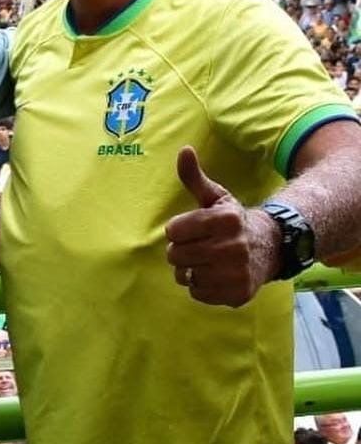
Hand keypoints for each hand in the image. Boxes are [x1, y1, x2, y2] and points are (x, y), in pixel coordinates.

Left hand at [164, 147, 277, 306]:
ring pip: (185, 276)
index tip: (194, 228)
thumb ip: (194, 177)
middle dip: (181, 250)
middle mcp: (233, 247)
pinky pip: (197, 293)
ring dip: (189, 269)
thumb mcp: (215, 197)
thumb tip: (184, 149)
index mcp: (225, 219)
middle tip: (198, 246)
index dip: (179, 230)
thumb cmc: (232, 221)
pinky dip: (201, 286)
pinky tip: (214, 275)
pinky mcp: (237, 294)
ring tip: (206, 261)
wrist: (271, 248)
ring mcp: (236, 273)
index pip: (173, 230)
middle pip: (175, 255)